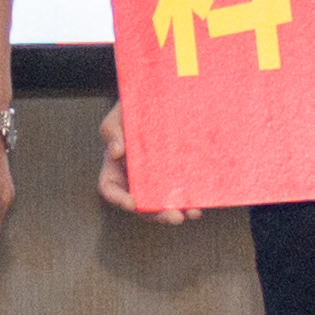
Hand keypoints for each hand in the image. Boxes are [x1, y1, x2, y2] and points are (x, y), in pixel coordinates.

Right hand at [95, 102, 196, 224]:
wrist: (160, 98)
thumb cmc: (133, 108)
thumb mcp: (118, 115)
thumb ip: (112, 131)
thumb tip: (116, 151)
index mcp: (115, 168)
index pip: (110, 189)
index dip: (119, 200)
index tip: (132, 203)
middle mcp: (135, 179)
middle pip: (141, 205)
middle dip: (157, 215)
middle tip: (174, 216)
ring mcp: (157, 179)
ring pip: (164, 204)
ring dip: (179, 211)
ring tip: (193, 212)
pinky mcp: (177, 176)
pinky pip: (183, 192)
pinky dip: (192, 199)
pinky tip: (203, 200)